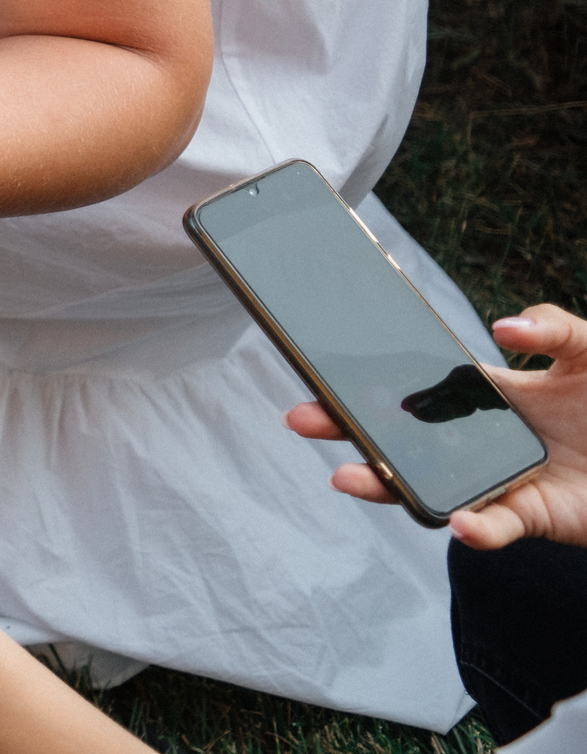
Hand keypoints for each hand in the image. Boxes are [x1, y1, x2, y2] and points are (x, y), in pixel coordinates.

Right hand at [285, 303, 586, 549]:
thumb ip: (556, 326)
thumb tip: (502, 327)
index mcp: (495, 394)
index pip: (420, 384)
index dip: (373, 379)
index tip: (326, 369)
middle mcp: (487, 439)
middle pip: (405, 436)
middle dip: (350, 429)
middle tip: (301, 418)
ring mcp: (504, 480)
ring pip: (432, 486)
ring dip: (387, 485)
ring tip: (347, 478)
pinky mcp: (534, 519)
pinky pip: (497, 527)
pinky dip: (478, 529)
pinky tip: (461, 521)